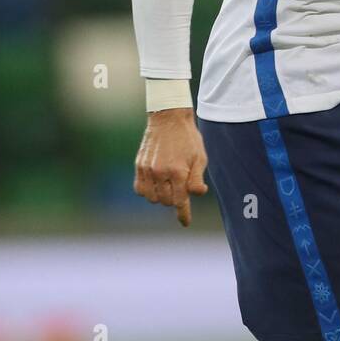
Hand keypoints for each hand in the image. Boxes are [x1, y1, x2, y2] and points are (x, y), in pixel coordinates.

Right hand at [134, 108, 208, 226]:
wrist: (168, 118)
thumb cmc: (188, 138)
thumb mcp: (200, 157)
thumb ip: (197, 179)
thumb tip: (196, 194)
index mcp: (178, 172)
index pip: (180, 202)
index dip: (183, 214)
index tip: (185, 223)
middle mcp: (161, 172)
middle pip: (166, 201)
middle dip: (174, 199)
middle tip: (181, 188)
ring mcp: (147, 169)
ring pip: (152, 198)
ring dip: (161, 196)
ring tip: (168, 185)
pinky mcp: (139, 165)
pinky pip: (140, 189)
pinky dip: (147, 191)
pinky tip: (156, 184)